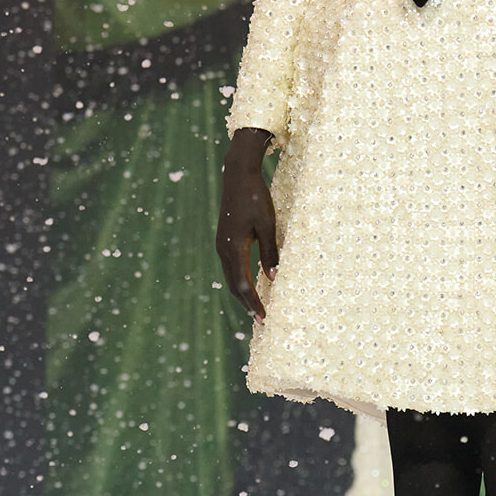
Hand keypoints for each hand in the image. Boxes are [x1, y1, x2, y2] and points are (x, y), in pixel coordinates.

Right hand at [216, 127, 278, 319]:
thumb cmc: (255, 198)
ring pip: (231, 277)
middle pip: (234, 286)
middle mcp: (224, 250)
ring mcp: (221, 245)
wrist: (237, 175)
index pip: (243, 285)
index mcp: (234, 248)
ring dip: (242, 294)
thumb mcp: (268, 224)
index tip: (265, 318)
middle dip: (248, 304)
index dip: (254, 304)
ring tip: (256, 308)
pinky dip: (239, 281)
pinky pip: (231, 267)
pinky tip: (249, 285)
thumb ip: (270, 252)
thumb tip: (274, 277)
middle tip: (262, 320)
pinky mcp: (224, 240)